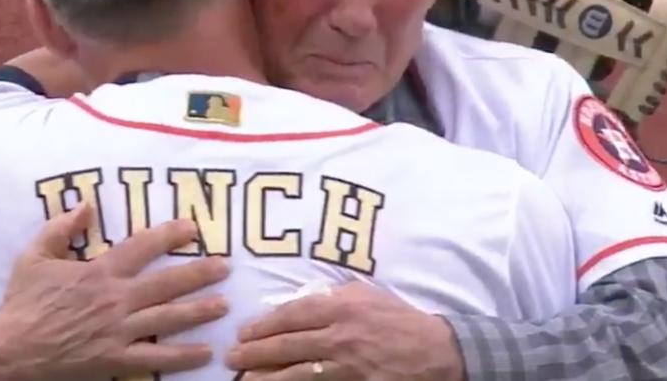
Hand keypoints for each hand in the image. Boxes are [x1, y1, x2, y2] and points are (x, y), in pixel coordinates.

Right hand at [0, 203, 230, 380]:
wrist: (10, 352)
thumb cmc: (22, 303)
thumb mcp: (33, 257)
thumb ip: (60, 229)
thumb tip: (86, 205)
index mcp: (99, 272)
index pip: (142, 247)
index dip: (170, 235)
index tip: (193, 228)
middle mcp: (115, 299)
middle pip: (167, 284)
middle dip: (200, 274)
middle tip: (226, 267)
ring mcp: (118, 331)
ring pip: (168, 319)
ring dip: (199, 311)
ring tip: (224, 305)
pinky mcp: (116, 359)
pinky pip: (155, 358)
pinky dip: (183, 356)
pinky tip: (205, 352)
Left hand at [225, 282, 463, 380]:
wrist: (434, 351)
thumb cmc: (396, 318)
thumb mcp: (365, 294)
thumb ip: (330, 296)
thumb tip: (294, 302)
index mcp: (342, 306)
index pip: (292, 314)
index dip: (264, 324)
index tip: (244, 331)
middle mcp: (341, 335)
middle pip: (288, 344)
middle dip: (255, 352)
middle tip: (232, 357)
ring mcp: (347, 365)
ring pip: (297, 373)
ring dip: (266, 377)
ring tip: (244, 379)